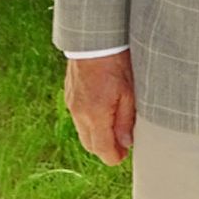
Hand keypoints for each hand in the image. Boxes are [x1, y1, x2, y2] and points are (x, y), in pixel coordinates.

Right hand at [63, 50, 135, 165]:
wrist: (94, 40)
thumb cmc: (116, 63)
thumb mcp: (129, 92)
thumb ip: (125, 120)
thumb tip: (125, 143)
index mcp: (95, 115)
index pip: (102, 149)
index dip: (114, 157)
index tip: (123, 157)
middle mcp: (79, 114)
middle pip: (90, 144)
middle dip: (105, 149)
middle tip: (121, 146)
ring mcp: (72, 104)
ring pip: (83, 131)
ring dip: (97, 135)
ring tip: (114, 128)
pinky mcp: (69, 95)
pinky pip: (78, 117)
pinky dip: (89, 122)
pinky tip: (102, 112)